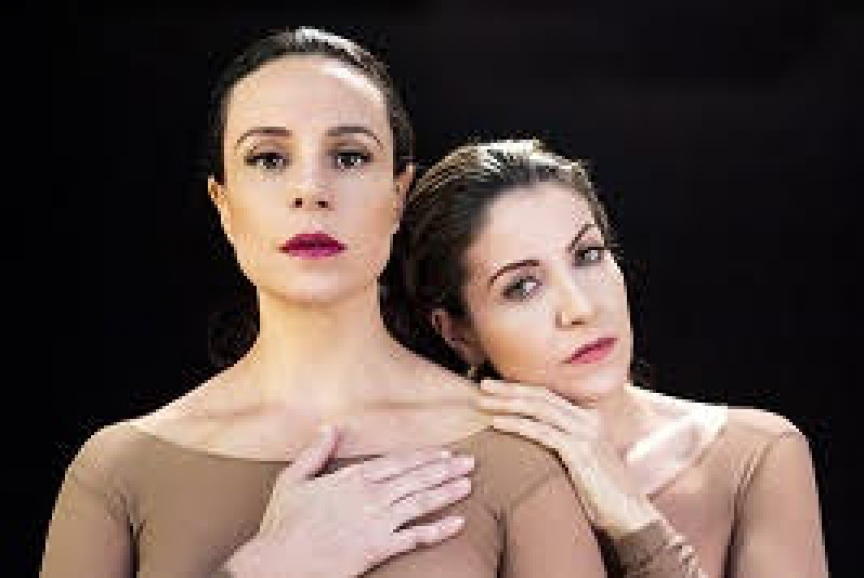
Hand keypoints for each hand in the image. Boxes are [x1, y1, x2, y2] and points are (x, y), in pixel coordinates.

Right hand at [224, 425, 474, 577]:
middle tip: (470, 462)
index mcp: (352, 477)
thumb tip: (329, 427)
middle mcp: (370, 496)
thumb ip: (315, 452)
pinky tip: (458, 523)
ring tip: (468, 484)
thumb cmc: (282, 524)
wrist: (278, 563)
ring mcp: (376, 522)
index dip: (424, 456)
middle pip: (416, 478)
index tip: (443, 452)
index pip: (398, 462)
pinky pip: (416, 537)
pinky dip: (440, 529)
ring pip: (421, 502)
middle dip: (445, 468)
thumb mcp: (293, 480)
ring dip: (448, 492)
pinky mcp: (378, 548)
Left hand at [477, 379, 657, 538]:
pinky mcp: (580, 451)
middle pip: (542, 395)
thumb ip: (561, 444)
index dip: (521, 389)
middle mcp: (589, 419)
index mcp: (589, 417)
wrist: (630, 516)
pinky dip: (516, 425)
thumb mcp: (580, 461)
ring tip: (483, 400)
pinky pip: (542, 432)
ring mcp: (586, 433)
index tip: (496, 387)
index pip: (549, 395)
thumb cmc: (601, 494)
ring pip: (539, 408)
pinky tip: (496, 423)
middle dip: (510, 388)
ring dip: (507, 402)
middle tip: (483, 384)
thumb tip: (530, 437)